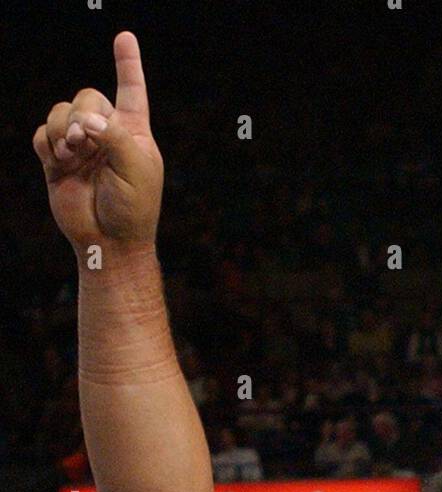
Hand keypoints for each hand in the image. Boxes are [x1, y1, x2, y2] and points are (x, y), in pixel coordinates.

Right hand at [33, 31, 162, 251]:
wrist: (109, 241)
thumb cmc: (133, 208)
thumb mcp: (136, 169)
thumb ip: (115, 136)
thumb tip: (87, 120)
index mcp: (133, 133)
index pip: (131, 91)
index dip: (127, 65)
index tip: (125, 38)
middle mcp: (107, 134)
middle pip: (87, 98)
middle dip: (82, 114)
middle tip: (83, 140)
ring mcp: (80, 147)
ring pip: (61, 112)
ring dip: (62, 127)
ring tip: (71, 152)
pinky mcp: (57, 161)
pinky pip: (43, 134)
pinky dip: (48, 141)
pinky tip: (58, 158)